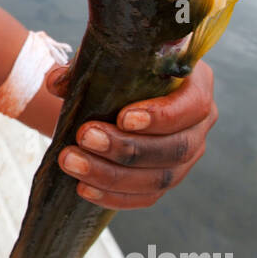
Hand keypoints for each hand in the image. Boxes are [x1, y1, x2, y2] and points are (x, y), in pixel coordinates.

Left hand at [45, 59, 217, 210]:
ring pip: (159, 178)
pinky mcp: (166, 179)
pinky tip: (83, 188)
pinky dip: (114, 196)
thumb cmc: (120, 70)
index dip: (162, 116)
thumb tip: (56, 83)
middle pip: (175, 148)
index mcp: (196, 84)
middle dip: (126, 148)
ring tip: (72, 162)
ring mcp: (187, 157)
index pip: (192, 105)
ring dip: (112, 175)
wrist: (119, 93)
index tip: (122, 118)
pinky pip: (146, 197)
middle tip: (84, 137)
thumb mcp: (105, 60)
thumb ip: (84, 67)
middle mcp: (200, 124)